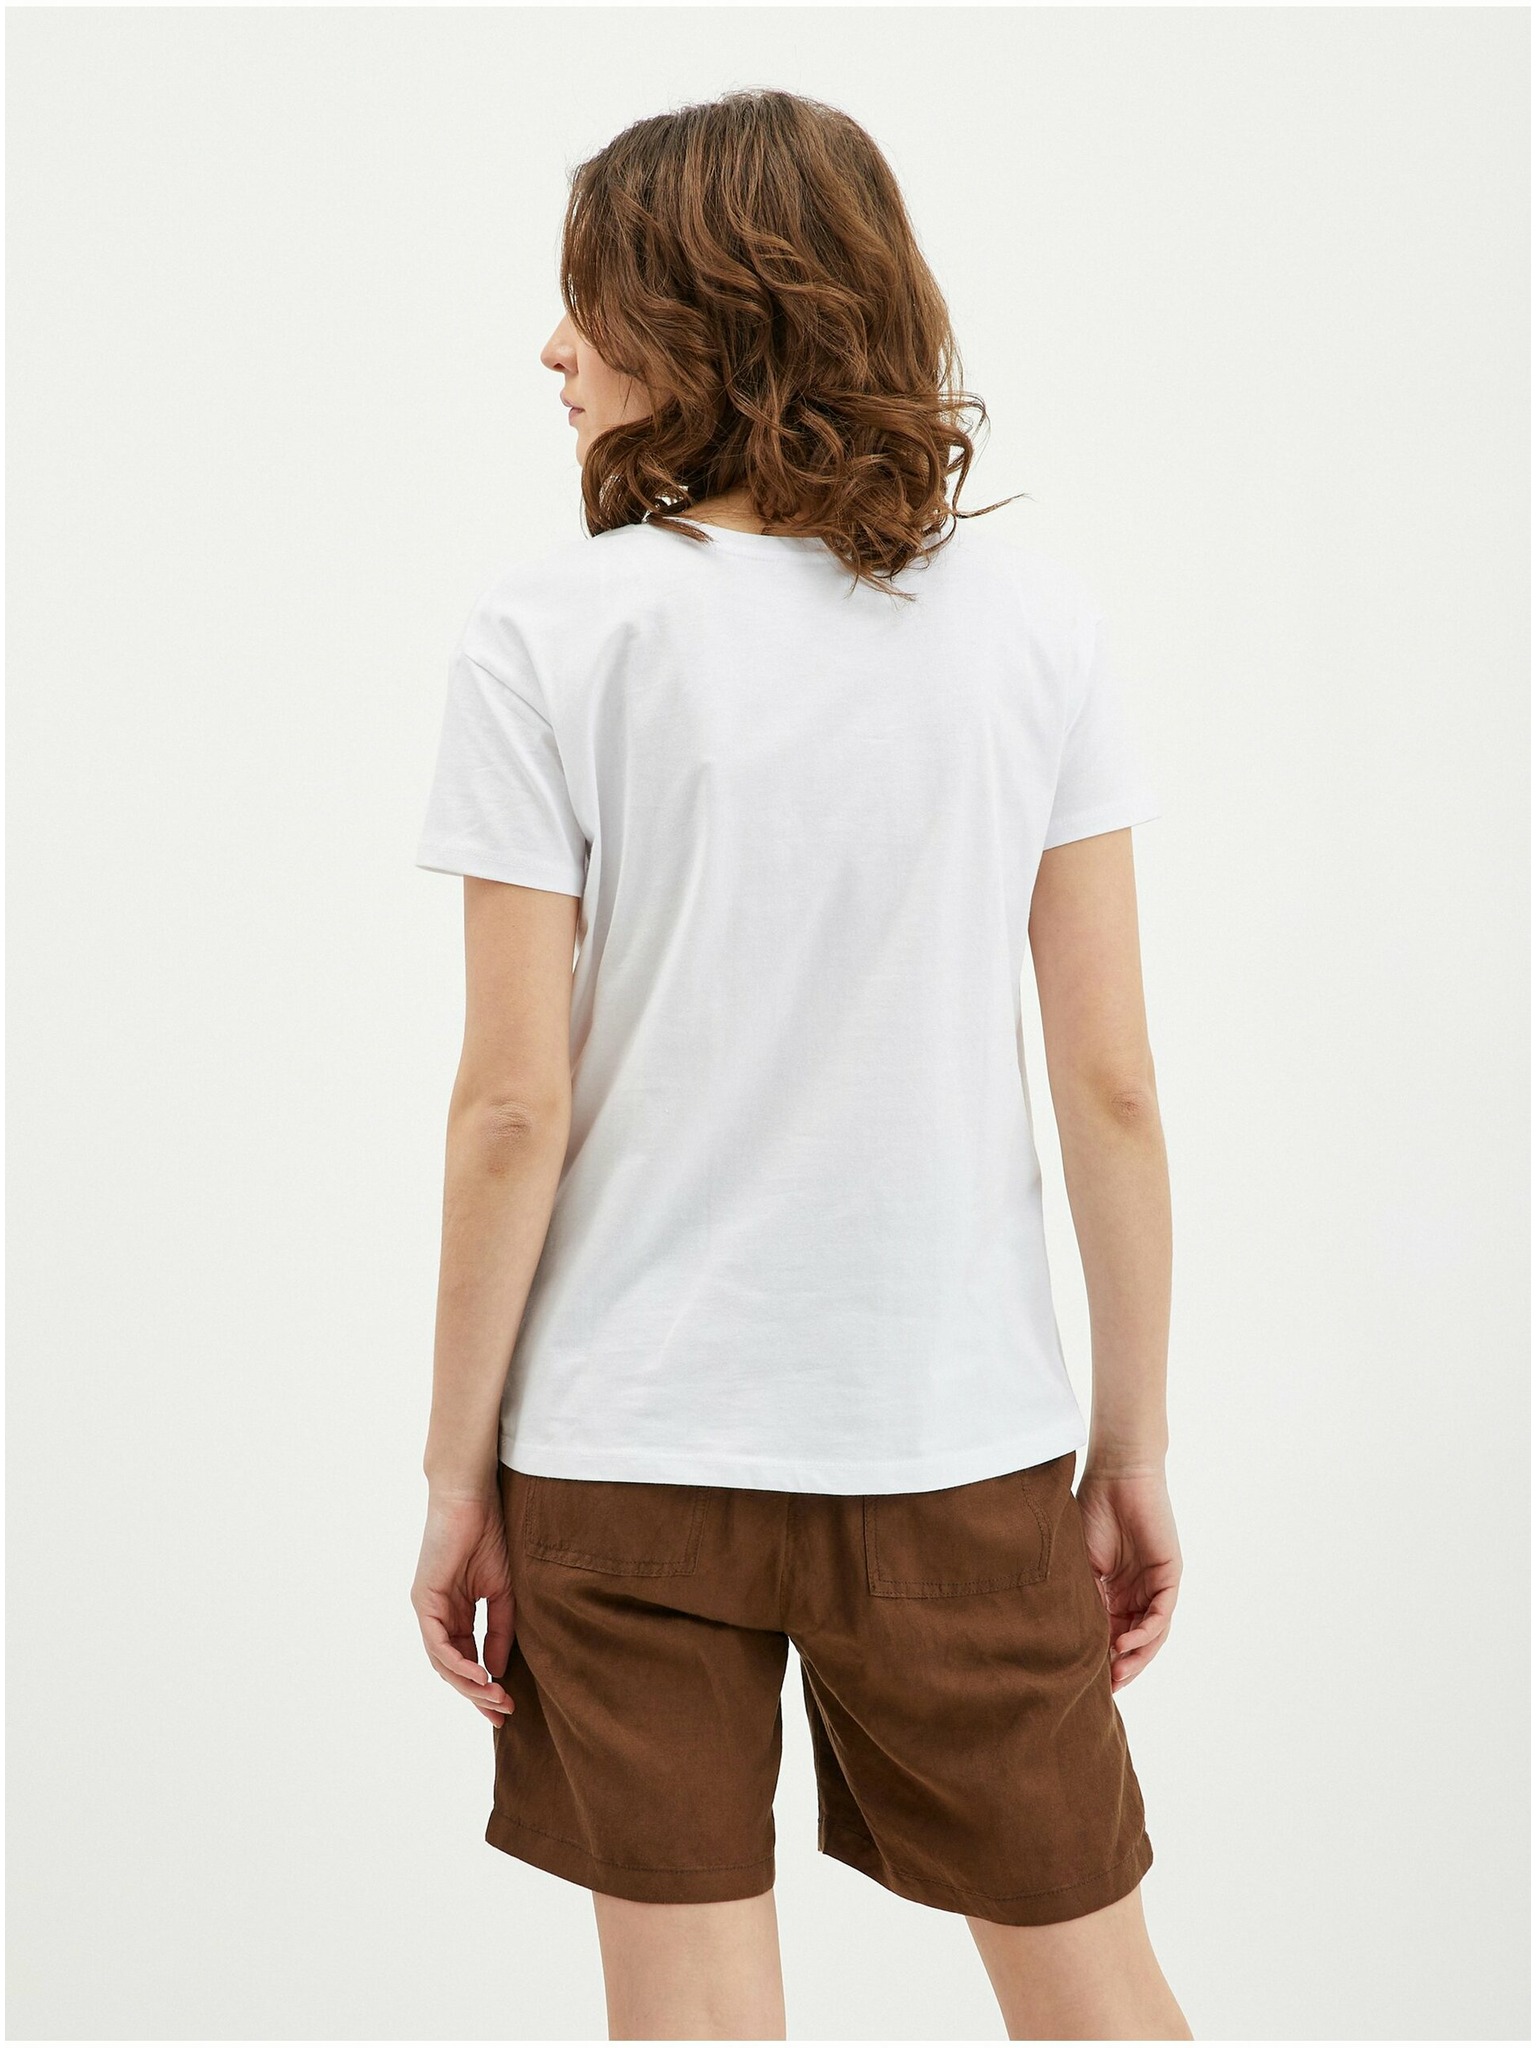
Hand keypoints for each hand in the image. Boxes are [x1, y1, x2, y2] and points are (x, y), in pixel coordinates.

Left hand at [411, 1487, 516, 1726]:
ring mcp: (428, 1609)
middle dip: (477, 1695)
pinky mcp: (423, 1600)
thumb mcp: (504, 1591)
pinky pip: (437, 1643)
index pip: (468, 1660)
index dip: (486, 1686)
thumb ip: (500, 1631)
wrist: (473, 1496)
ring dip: (469, 1685)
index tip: (508, 1707)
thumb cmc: (490, 1534)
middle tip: (503, 1712)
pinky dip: (458, 1663)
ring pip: (443, 1662)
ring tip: (495, 1698)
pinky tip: (481, 1676)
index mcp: (457, 1613)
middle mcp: (438, 1615)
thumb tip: (497, 1672)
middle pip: (453, 1668)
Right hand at [1075, 1461, 1181, 1691]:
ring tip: (1117, 1674)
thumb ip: (1083, 1599)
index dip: (1101, 1658)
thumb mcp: (1081, 1564)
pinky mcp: (1170, 1576)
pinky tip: (1126, 1643)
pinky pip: (1162, 1614)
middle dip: (1121, 1666)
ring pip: (1151, 1634)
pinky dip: (1146, 1633)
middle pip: (1134, 1640)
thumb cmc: (1092, 1511)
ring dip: (1136, 1657)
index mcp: (1116, 1590)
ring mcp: (1155, 1585)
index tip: (1084, 1679)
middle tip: (1105, 1688)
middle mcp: (1138, 1592)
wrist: (1116, 1475)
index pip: (1111, 1633)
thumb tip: (1072, 1640)